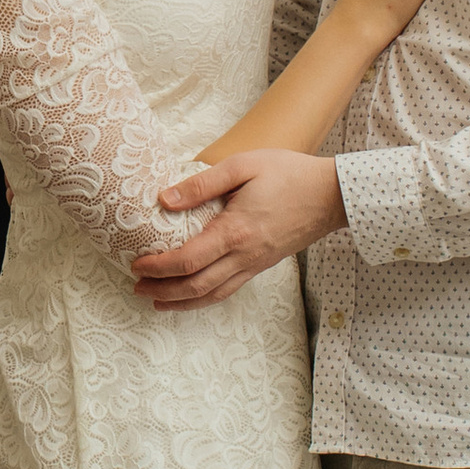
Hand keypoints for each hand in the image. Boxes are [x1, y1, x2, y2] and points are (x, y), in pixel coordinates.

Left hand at [133, 147, 346, 306]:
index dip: (158, 266)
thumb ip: (202, 184)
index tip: (136, 263)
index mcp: (235, 232)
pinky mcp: (263, 265)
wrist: (332, 195)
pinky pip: (229, 289)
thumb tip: (165, 199)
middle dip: (163, 290)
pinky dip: (205, 297)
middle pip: (196, 286)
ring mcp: (255, 265)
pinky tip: (193, 294)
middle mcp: (244, 256)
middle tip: (136, 287)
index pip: (187, 260)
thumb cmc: (289, 174)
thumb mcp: (243, 166)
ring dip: (181, 302)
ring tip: (156, 300)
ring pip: (213, 295)